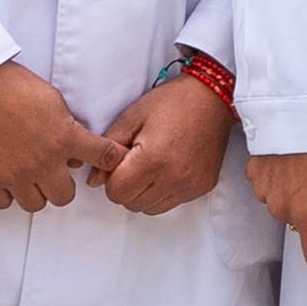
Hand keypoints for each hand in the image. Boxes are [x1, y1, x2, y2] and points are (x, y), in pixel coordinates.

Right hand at [0, 57, 104, 216]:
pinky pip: (3, 203)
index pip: (104, 157)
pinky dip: (6, 194)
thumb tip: (73, 155)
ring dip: (34, 192)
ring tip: (28, 177)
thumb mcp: (54, 101)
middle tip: (54, 173)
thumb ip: (69, 129)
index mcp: (65, 138)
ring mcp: (16, 174)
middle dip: (62, 186)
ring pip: (36, 205)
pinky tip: (6, 178)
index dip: (109, 160)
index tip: (108, 161)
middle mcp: (44, 162)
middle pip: (65, 197)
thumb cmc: (15, 86)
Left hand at [97, 64, 237, 218]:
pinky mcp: (202, 187)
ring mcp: (191, 186)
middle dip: (126, 186)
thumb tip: (94, 181)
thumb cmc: (171, 102)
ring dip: (144, 192)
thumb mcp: (131, 117)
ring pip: (150, 208)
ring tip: (152, 166)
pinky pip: (171, 203)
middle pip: (131, 204)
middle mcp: (174, 178)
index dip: (111, 178)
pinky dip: (163, 192)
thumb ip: (107, 149)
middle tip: (135, 162)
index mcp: (153, 160)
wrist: (212, 97)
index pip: (116, 193)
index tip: (121, 161)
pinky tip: (168, 169)